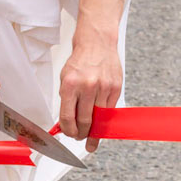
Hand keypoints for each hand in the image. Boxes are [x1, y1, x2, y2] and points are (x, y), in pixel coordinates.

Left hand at [58, 24, 122, 152]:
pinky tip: (100, 120)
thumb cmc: (80, 61)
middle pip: (85, 121)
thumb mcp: (65, 79)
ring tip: (91, 135)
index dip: (68, 130)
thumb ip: (66, 101)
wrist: (97, 43)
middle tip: (80, 137)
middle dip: (81, 134)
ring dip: (94, 130)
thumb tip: (66, 123)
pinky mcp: (115, 88)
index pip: (67, 117)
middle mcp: (87, 86)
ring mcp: (103, 87)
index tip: (69, 134)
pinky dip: (104, 118)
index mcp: (70, 85)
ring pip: (99, 118)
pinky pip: (109, 110)